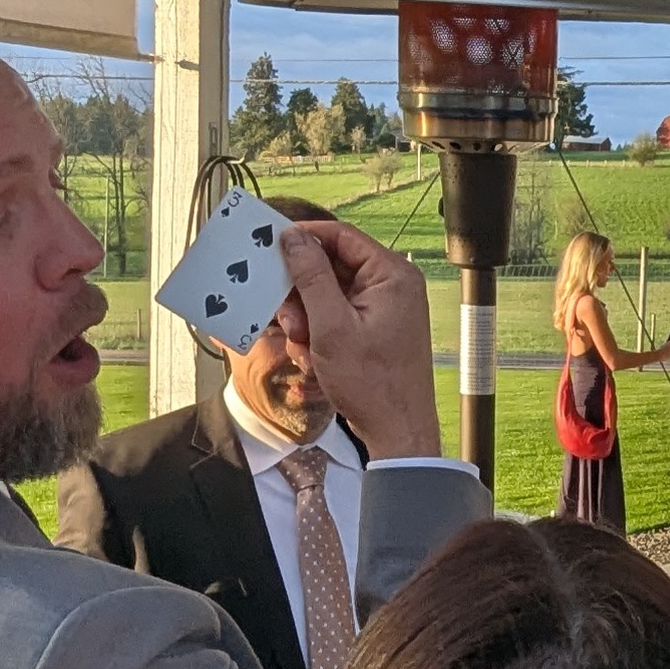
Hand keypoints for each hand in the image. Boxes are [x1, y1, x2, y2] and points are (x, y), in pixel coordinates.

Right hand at [276, 219, 441, 459]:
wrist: (397, 432)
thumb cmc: (371, 384)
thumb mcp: (330, 325)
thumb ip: (311, 276)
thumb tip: (293, 237)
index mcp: (392, 275)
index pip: (342, 236)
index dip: (305, 238)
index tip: (272, 246)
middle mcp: (393, 285)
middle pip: (333, 266)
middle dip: (304, 293)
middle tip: (289, 318)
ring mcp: (386, 308)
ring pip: (330, 294)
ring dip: (308, 317)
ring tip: (304, 344)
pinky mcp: (377, 328)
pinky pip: (338, 315)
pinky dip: (320, 331)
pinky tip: (315, 356)